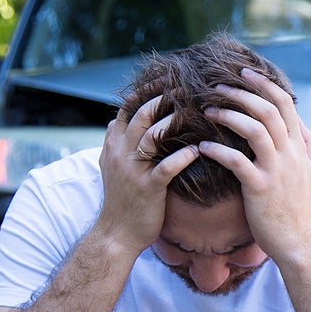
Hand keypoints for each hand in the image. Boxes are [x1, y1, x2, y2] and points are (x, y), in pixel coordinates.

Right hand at [97, 95, 198, 251]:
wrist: (117, 234)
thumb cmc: (122, 200)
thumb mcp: (112, 167)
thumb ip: (116, 143)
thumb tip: (118, 120)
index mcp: (113, 145)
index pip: (127, 108)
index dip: (146, 91)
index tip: (166, 77)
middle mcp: (120, 153)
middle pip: (141, 115)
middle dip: (163, 97)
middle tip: (186, 86)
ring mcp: (133, 170)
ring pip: (152, 135)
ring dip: (175, 120)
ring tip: (196, 110)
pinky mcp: (148, 188)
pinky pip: (166, 167)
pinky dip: (183, 156)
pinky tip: (199, 149)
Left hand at [197, 68, 310, 261]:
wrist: (296, 241)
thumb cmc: (297, 208)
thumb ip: (307, 146)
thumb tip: (302, 124)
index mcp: (299, 147)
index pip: (286, 104)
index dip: (265, 84)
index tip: (245, 73)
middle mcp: (290, 154)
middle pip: (269, 110)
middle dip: (243, 93)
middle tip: (219, 86)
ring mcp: (276, 170)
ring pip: (256, 129)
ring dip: (230, 115)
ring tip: (208, 111)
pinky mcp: (260, 188)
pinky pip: (237, 161)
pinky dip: (219, 151)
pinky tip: (202, 147)